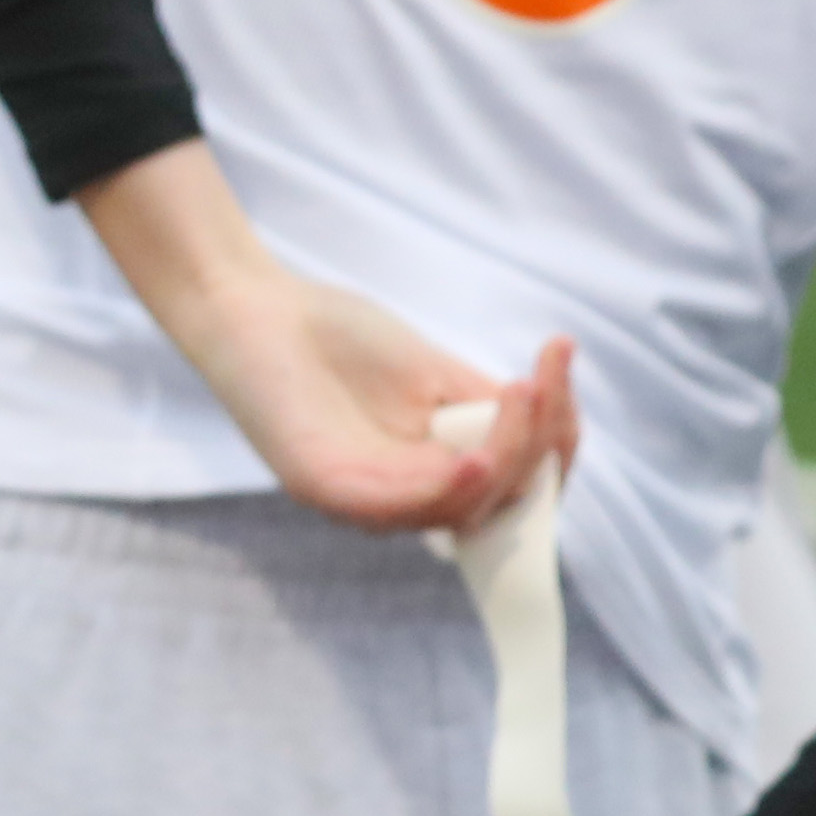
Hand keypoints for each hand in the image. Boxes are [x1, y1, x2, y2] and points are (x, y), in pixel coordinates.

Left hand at [73, 142, 572, 534]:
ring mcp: (358, 501)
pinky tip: (477, 455)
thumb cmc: (339, 339)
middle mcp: (396, 503)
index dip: (550, 457)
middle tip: (544, 378)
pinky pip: (399, 507)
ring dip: (507, 455)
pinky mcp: (321, 487)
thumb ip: (488, 408)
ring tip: (524, 394)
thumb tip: (551, 422)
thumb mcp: (433, 373)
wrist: (253, 307)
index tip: (562, 393)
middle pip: (498, 502)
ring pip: (461, 506)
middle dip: (540, 444)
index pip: (509, 492)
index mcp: (425, 480)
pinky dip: (449, 488)